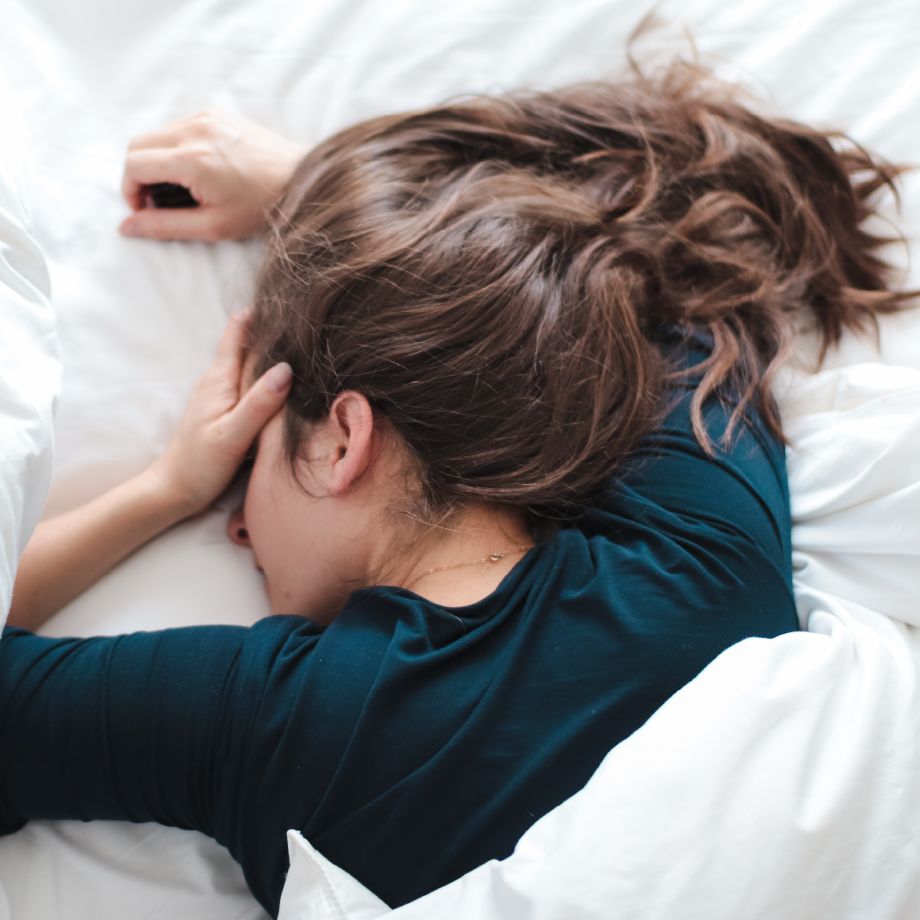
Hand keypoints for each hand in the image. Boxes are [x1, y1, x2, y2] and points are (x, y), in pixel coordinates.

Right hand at [119, 108, 308, 240]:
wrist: (302, 180)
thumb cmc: (263, 207)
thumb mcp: (213, 226)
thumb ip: (166, 226)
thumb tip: (127, 227)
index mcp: (191, 158)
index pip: (133, 164)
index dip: (130, 191)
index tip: (144, 211)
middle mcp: (195, 129)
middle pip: (137, 145)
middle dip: (138, 175)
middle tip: (157, 201)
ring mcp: (205, 116)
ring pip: (156, 134)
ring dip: (156, 161)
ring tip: (179, 189)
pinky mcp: (216, 113)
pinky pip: (178, 126)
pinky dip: (174, 147)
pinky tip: (195, 170)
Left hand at [148, 311, 292, 516]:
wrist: (174, 490)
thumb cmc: (201, 465)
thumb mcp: (233, 435)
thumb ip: (258, 402)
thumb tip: (285, 369)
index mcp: (219, 379)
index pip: (237, 334)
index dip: (257, 314)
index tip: (283, 298)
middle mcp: (217, 381)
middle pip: (244, 344)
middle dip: (268, 328)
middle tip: (300, 313)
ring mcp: (219, 395)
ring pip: (247, 363)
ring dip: (267, 350)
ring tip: (297, 339)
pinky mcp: (223, 410)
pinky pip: (248, 382)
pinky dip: (264, 373)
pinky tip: (281, 379)